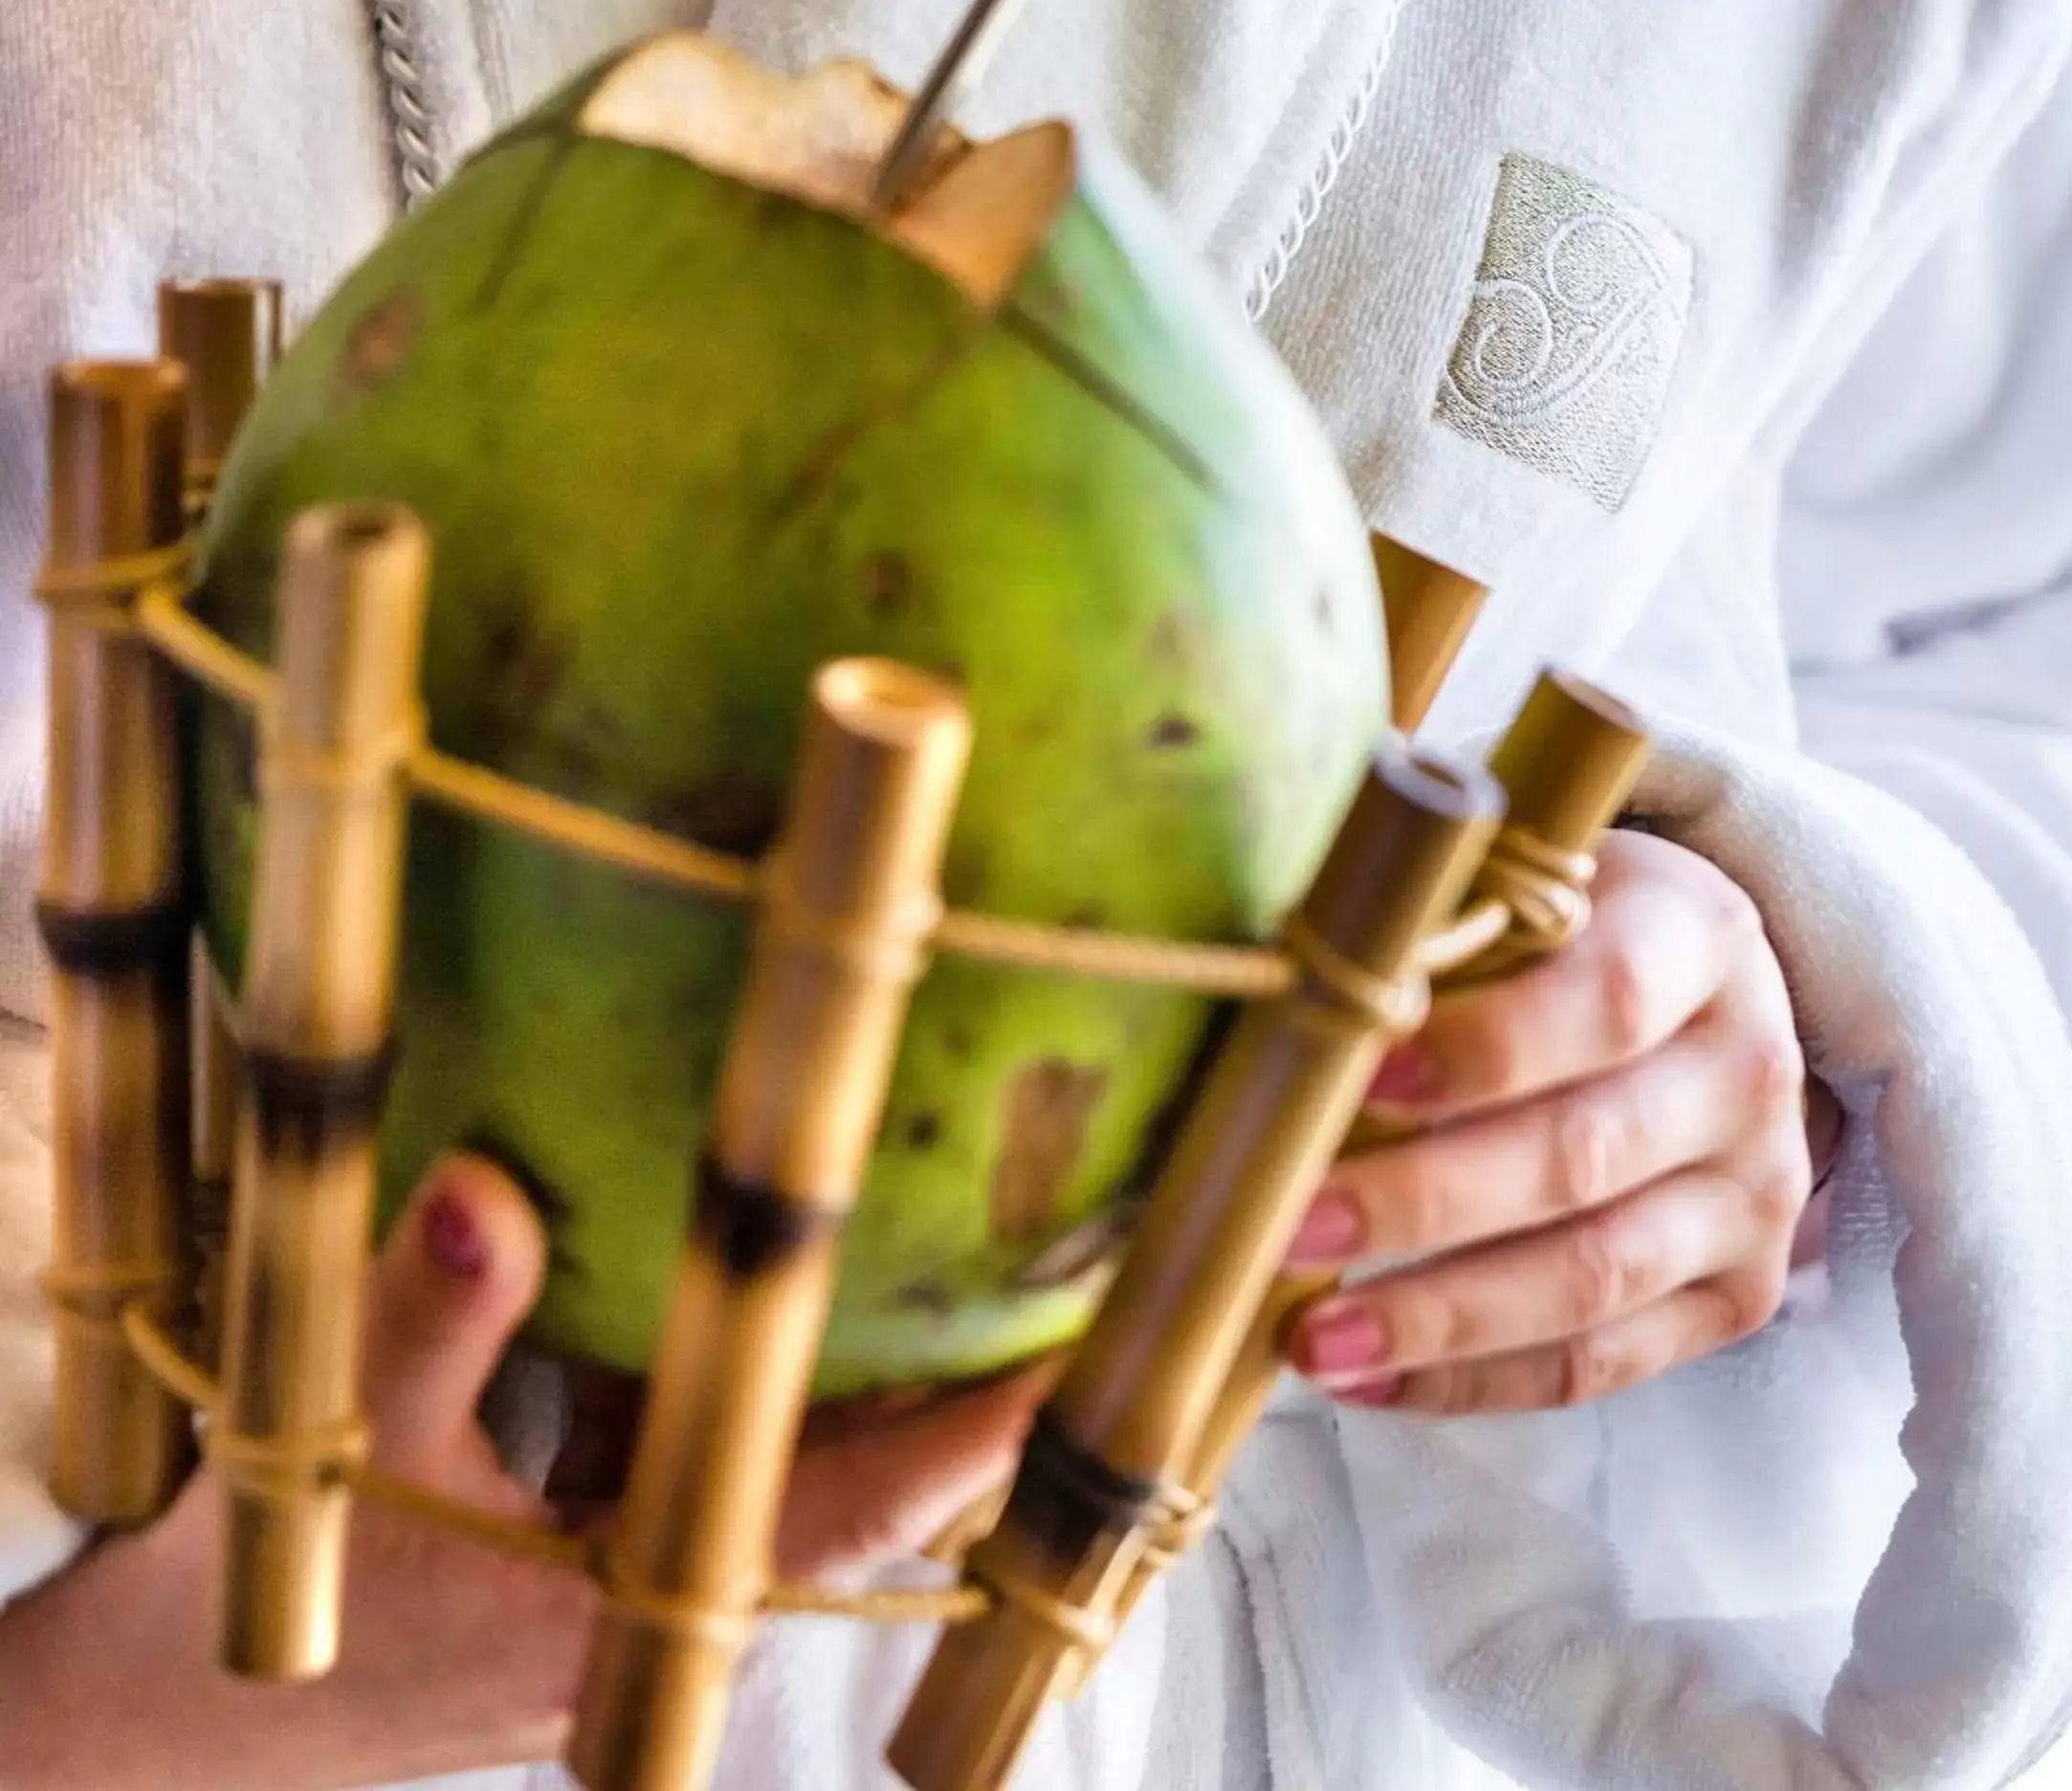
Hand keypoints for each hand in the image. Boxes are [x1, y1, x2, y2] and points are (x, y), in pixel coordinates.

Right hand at [0, 1154, 1041, 1790]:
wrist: (145, 1730)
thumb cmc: (254, 1614)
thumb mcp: (333, 1445)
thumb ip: (425, 1315)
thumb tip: (487, 1189)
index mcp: (635, 1614)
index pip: (851, 1518)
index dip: (972, 1442)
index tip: (1077, 1360)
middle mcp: (664, 1610)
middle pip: (859, 1491)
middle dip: (961, 1396)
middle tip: (1068, 1268)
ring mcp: (636, 1590)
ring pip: (792, 1472)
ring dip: (867, 1378)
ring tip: (981, 1246)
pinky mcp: (594, 1558)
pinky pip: (705, 1454)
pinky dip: (746, 1374)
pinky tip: (776, 1272)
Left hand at [1283, 830, 1829, 1414]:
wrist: (1695, 1004)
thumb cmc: (1560, 938)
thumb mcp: (1518, 890)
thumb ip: (1431, 939)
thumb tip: (1283, 1021)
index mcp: (1700, 938)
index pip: (1607, 1001)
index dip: (1484, 1048)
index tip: (1359, 1079)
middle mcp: (1748, 1070)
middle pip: (1586, 1154)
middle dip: (1424, 1200)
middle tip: (1291, 1225)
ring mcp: (1756, 1195)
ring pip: (1595, 1277)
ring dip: (1441, 1317)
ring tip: (1314, 1337)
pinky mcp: (1737, 1296)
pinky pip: (1599, 1364)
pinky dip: (1476, 1381)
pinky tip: (1371, 1379)